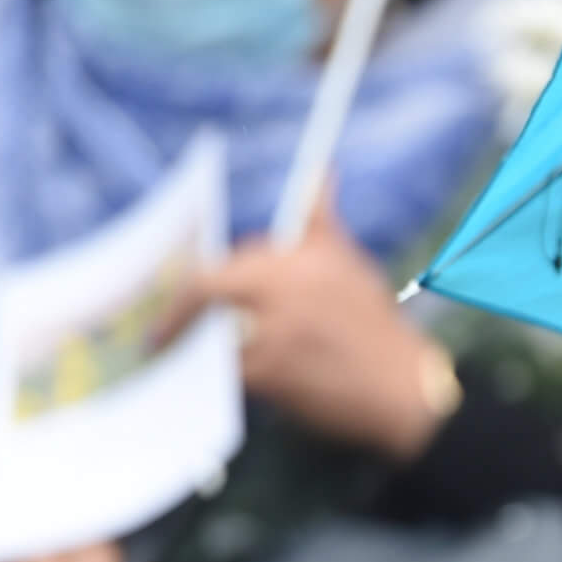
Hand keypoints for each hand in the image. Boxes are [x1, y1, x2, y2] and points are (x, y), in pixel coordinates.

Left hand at [173, 199, 454, 460]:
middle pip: (209, 286)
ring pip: (212, 331)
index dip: (197, 272)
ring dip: (196, 343)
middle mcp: (291, 289)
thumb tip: (322, 172)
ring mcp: (281, 332)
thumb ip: (321, 220)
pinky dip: (218, 374)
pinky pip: (227, 369)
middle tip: (158, 334)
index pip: (233, 256)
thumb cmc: (373, 325)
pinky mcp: (275, 373)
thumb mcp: (350, 265)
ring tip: (185, 357)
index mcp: (307, 259)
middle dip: (179, 310)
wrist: (403, 389)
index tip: (176, 286)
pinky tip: (215, 382)